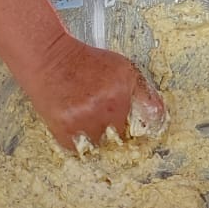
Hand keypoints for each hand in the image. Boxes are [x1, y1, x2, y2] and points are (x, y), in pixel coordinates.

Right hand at [21, 34, 165, 150]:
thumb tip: (159, 114)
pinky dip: (76, 141)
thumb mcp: (122, 68)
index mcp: (122, 94)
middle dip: (114, 131)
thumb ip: (143, 92)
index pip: (138, 127)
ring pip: (99, 145)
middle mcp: (105, 108)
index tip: (129, 130)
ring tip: (85, 118)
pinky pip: (77, 149)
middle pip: (119, 138)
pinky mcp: (63, 130)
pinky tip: (74, 123)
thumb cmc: (86, 62)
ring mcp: (83, 121)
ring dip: (95, 136)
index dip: (133, 128)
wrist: (50, 58)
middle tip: (102, 118)